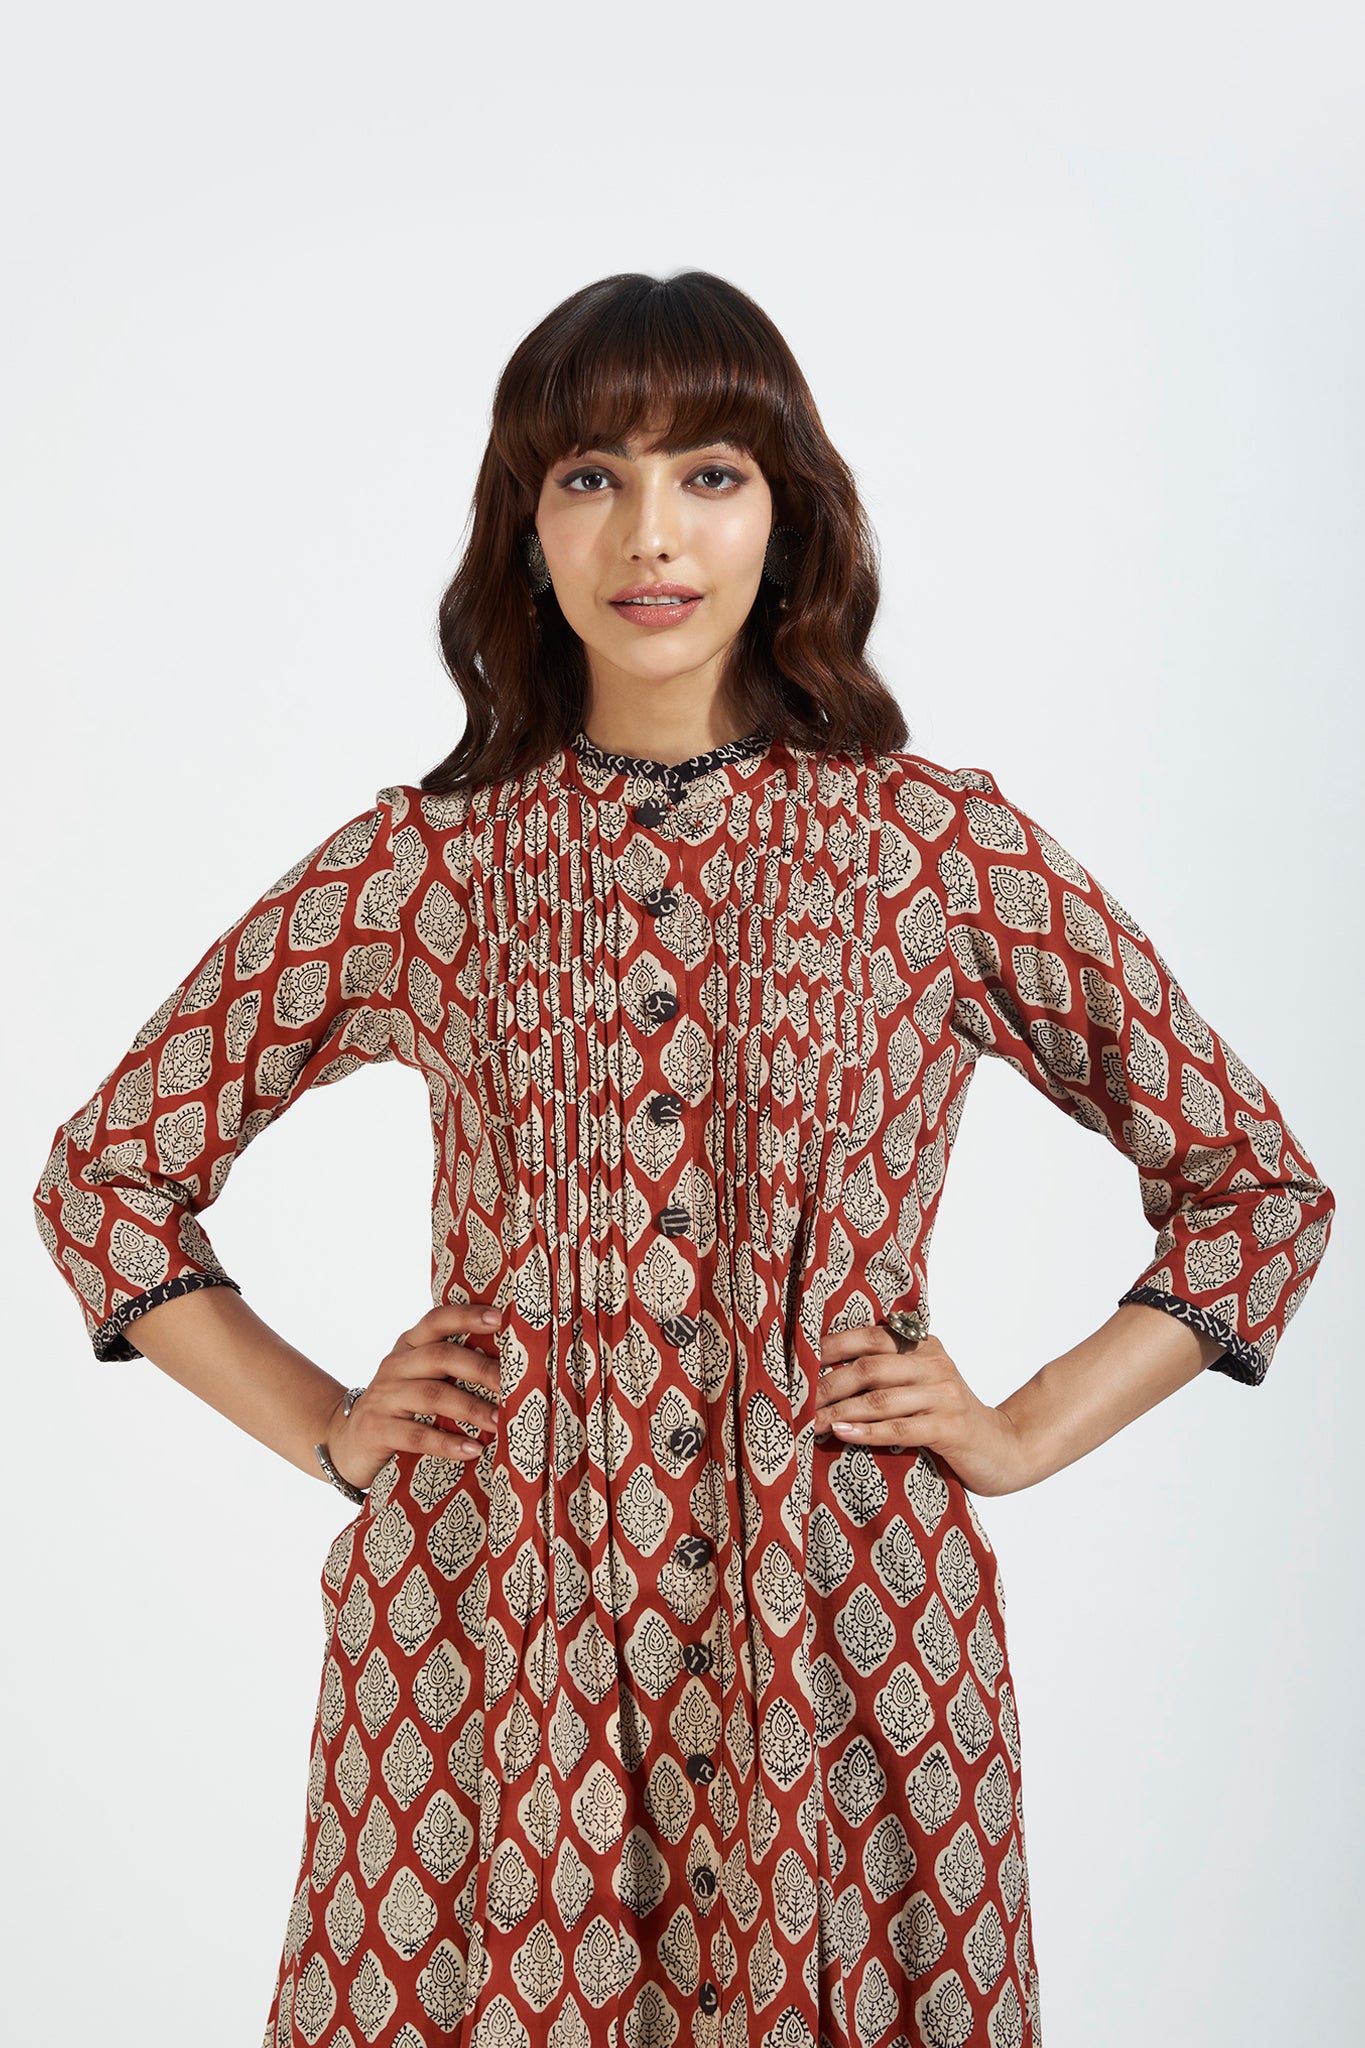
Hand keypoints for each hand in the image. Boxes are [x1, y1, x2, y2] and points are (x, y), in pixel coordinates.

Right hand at [324, 1302, 502, 1491]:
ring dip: (471, 1409)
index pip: (437, 1320)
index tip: (499, 1319)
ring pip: (432, 1395)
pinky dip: (447, 1443)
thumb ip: (451, 1366)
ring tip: (500, 1422)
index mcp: (409, 1346)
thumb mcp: (418, 1378)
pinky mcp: (376, 1430)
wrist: (346, 1442)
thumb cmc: (400, 1407)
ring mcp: (383, 1397)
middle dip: (481, 1369)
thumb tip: (510, 1365)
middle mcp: (395, 1365)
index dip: (467, 1316)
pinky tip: (472, 1449)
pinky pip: (416, 1435)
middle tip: (514, 1385)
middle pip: (441, 1356)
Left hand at [815, 1322, 1028, 1497]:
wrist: (1003, 1448)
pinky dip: (866, 1431)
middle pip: (869, 1366)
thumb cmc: (947, 1417)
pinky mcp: (950, 1427)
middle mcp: (935, 1364)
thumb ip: (887, 1372)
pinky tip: (841, 1433)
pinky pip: (899, 1428)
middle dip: (827, 1384)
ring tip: (810, 1422)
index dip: (831, 1347)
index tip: (798, 1361)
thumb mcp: (921, 1385)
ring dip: (839, 1411)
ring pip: (879, 1399)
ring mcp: (945, 1395)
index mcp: (924, 1346)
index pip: (870, 1336)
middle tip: (797, 1401)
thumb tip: (823, 1373)